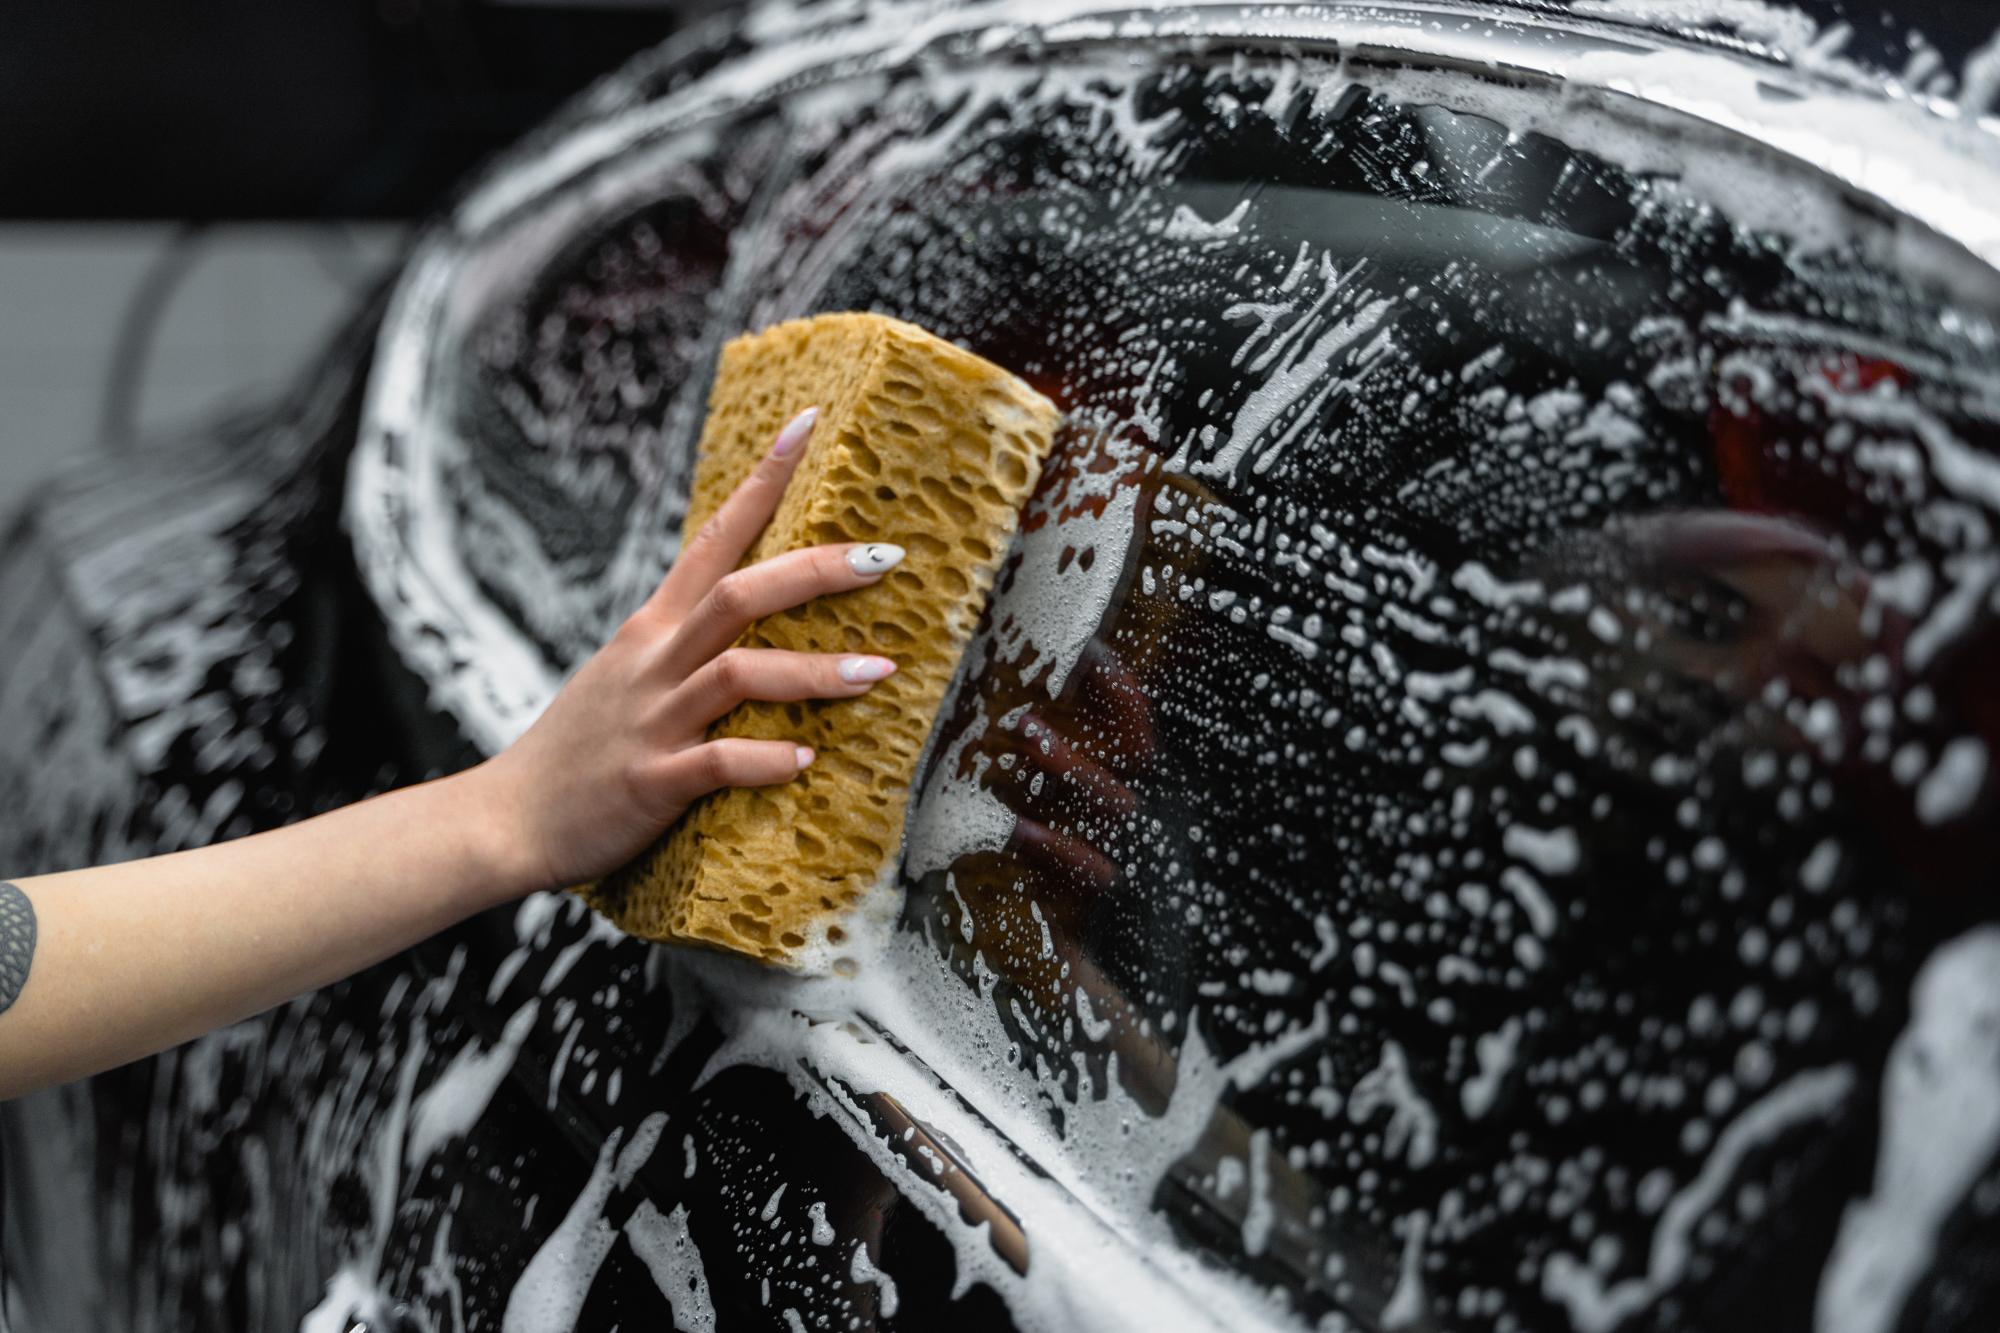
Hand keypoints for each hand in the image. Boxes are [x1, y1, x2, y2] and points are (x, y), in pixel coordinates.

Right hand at [472, 407, 904, 895]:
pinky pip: (716, 762)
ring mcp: (652, 721)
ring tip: (879, 672)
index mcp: (651, 630)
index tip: (809, 425)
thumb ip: (683, 643)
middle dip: (815, 572)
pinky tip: (806, 762)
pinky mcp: (650, 782)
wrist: (506, 819)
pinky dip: (765, 759)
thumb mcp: (627, 675)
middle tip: (885, 558)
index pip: (713, 538)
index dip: (762, 482)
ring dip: (814, 672)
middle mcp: (653, 662)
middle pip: (738, 595)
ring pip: (738, 675)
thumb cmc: (581, 751)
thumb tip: (748, 615)